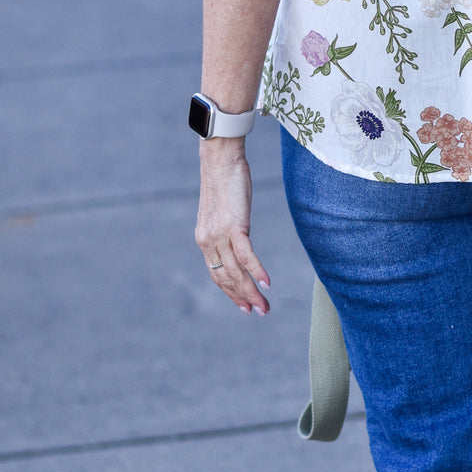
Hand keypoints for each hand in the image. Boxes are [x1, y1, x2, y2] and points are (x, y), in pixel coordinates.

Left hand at [195, 140, 270, 315]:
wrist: (220, 159)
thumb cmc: (225, 180)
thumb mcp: (223, 210)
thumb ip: (227, 227)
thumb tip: (238, 235)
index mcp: (204, 240)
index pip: (217, 275)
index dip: (231, 293)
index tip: (244, 305)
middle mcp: (208, 241)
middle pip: (226, 279)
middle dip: (243, 298)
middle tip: (259, 313)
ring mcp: (220, 235)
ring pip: (236, 272)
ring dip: (251, 292)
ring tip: (264, 307)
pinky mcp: (234, 225)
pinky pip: (246, 255)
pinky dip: (256, 271)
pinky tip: (266, 284)